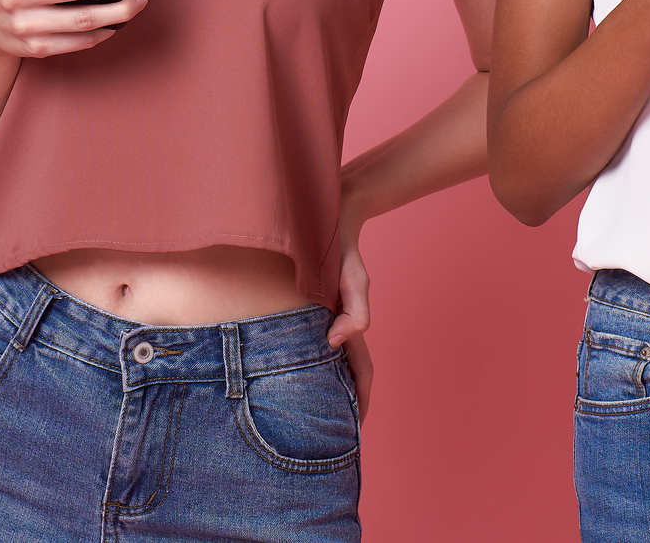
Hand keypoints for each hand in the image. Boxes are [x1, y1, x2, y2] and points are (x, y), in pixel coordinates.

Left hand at [324, 224, 372, 421]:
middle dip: (339, 402)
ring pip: (324, 363)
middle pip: (343, 374)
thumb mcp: (354, 278)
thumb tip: (334, 342)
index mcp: (351, 327)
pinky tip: (288, 370)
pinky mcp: (307, 311)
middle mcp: (337, 328)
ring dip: (321, 386)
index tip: (354, 427)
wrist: (327, 218)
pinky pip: (306, 345)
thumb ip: (354, 311)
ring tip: (305, 412)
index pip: (361, 373)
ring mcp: (323, 321)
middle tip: (324, 431)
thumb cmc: (342, 250)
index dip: (360, 400)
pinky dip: (305, 363)